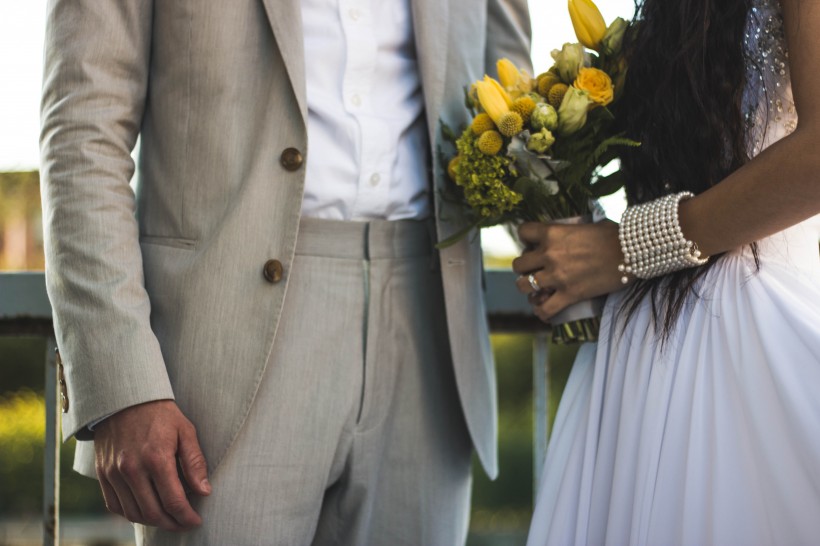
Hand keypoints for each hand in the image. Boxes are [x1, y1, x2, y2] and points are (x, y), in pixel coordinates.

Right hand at [94, 400, 210, 531]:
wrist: (125, 398)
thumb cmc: (161, 414)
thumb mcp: (185, 431)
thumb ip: (194, 462)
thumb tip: (204, 491)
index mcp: (157, 458)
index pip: (173, 501)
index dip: (186, 517)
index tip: (195, 521)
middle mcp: (132, 469)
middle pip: (153, 513)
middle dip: (172, 524)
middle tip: (183, 523)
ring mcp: (114, 473)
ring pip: (133, 513)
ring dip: (152, 522)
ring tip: (167, 519)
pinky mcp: (103, 474)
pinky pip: (115, 505)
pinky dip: (131, 514)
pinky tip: (145, 510)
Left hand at [512, 220, 626, 321]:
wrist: (633, 252)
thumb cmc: (615, 235)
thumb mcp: (588, 225)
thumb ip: (571, 230)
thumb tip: (571, 231)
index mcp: (553, 232)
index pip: (523, 232)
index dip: (525, 238)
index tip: (533, 243)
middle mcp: (550, 254)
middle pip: (518, 264)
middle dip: (524, 267)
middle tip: (535, 269)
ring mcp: (558, 276)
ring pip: (524, 286)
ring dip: (528, 288)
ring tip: (537, 288)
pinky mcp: (569, 294)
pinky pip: (545, 309)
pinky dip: (542, 311)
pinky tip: (544, 309)